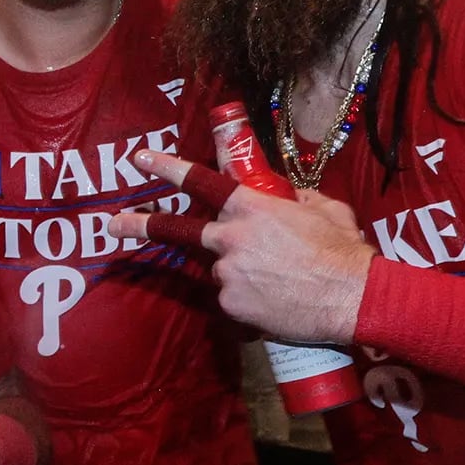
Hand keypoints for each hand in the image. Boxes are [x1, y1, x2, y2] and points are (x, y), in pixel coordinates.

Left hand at [113, 151, 376, 343]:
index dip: (166, 167)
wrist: (354, 298)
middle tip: (110, 225)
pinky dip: (250, 297)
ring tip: (278, 278)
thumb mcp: (324, 207)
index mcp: (251, 206)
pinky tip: (279, 299)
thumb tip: (284, 196)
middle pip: (177, 229)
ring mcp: (228, 273)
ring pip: (221, 267)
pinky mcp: (232, 305)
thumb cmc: (344, 249)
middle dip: (139, 224)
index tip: (140, 159)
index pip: (200, 181)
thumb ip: (295, 199)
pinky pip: (234, 297)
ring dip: (239, 270)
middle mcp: (231, 237)